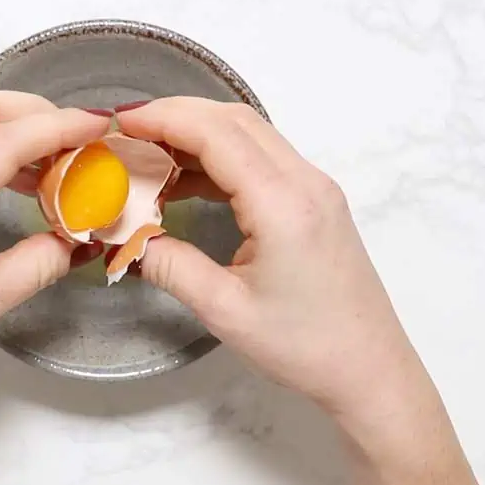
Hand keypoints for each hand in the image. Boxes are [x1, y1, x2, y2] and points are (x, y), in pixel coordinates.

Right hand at [116, 98, 481, 484]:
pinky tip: (183, 181)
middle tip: (122, 135)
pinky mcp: (314, 203)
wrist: (368, 368)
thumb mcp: (223, 309)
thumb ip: (169, 263)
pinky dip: (217, 158)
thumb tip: (124, 237)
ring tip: (144, 157)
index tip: (116, 124)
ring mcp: (314, 189)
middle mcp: (305, 182)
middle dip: (174, 116)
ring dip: (196, 135)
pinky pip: (261, 160)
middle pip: (233, 120)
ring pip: (249, 134)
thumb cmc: (303, 346)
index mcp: (283, 204)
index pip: (215, 134)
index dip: (162, 119)